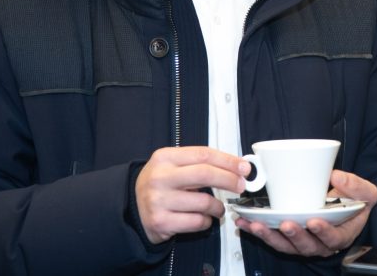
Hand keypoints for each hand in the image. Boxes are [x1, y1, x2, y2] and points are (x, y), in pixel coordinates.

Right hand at [135, 146, 249, 243]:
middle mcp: (160, 177)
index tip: (244, 167)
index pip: (203, 154)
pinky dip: (207, 221)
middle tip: (241, 185)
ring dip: (218, 206)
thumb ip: (199, 163)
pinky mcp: (161, 222)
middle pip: (205, 174)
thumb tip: (236, 167)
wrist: (133, 207)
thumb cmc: (161, 184)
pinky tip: (204, 218)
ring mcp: (159, 201)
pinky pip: (197, 222)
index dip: (228, 161)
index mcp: (164, 157)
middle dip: (229, 180)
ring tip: (218, 207)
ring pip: (204, 202)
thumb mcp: (172, 165)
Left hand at [235, 169, 376, 256]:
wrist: (349, 206)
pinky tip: (246, 223)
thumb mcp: (365, 192)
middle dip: (294, 236)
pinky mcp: (289, 237)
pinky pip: (274, 238)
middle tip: (286, 224)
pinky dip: (259, 231)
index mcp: (341, 234)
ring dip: (270, 236)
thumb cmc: (356, 202)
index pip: (333, 238)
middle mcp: (321, 243)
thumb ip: (355, 185)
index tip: (314, 221)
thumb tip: (336, 177)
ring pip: (286, 245)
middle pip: (306, 245)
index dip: (323, 232)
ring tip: (257, 225)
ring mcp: (303, 242)